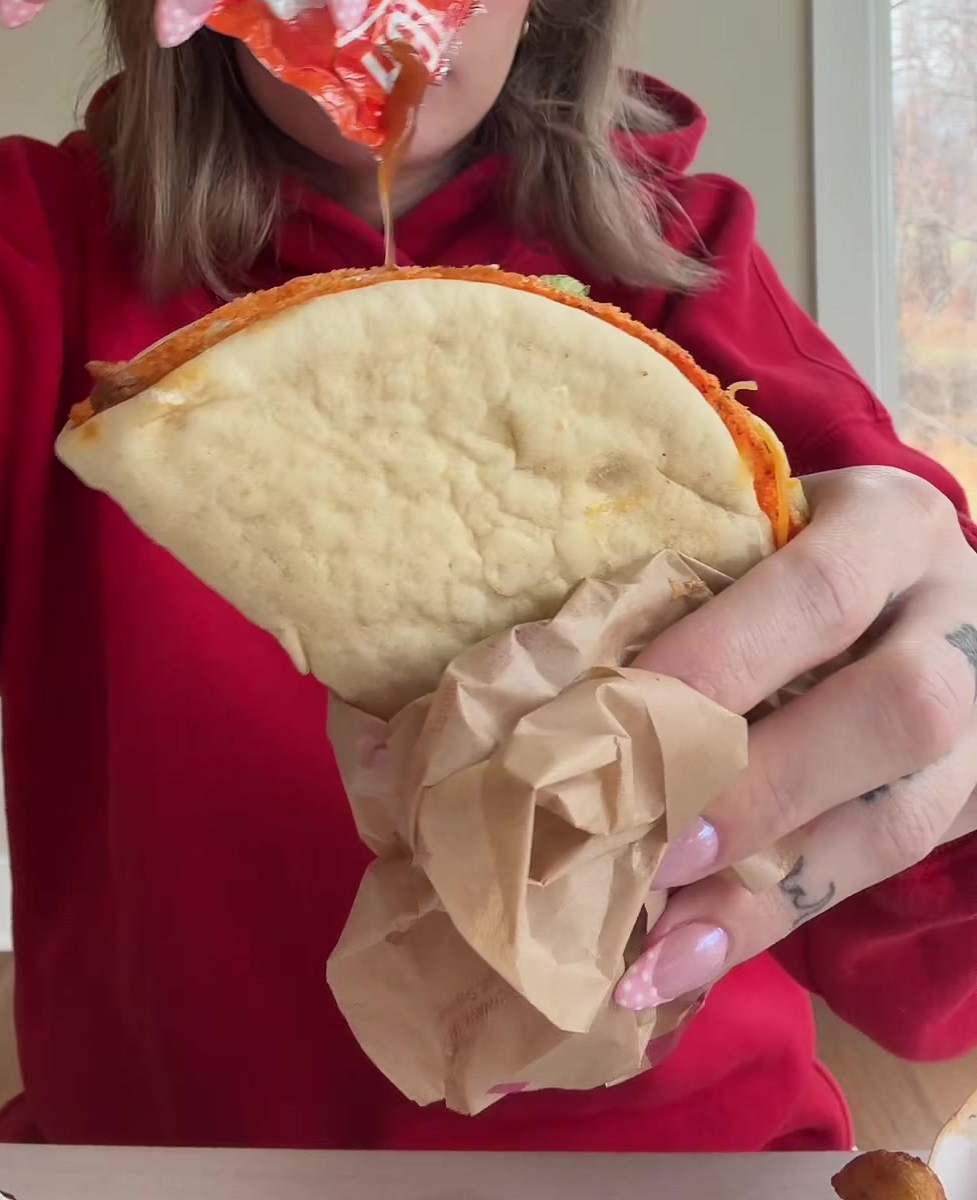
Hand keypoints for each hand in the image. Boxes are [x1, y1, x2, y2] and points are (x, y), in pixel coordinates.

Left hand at [613, 467, 976, 1010]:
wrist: (928, 595)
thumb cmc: (798, 552)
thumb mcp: (762, 529)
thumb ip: (690, 577)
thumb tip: (550, 673)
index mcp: (891, 526)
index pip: (820, 591)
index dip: (723, 659)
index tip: (619, 720)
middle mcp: (956, 621)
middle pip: (895, 710)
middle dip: (761, 785)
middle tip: (649, 845)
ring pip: (901, 819)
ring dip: (763, 888)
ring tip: (650, 941)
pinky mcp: (967, 807)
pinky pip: (880, 879)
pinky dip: (771, 922)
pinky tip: (684, 960)